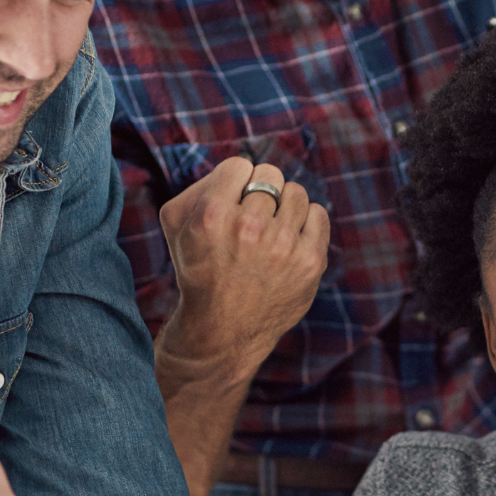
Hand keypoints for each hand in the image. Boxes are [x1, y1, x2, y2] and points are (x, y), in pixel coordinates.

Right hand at [156, 155, 328, 373]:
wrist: (223, 329)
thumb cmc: (198, 270)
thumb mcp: (177, 225)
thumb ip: (202, 185)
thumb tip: (240, 169)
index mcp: (212, 215)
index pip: (240, 166)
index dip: (236, 184)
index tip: (232, 206)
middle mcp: (249, 228)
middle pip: (270, 175)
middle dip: (261, 194)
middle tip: (251, 221)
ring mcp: (283, 246)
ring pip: (296, 192)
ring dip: (284, 208)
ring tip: (270, 233)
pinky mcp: (310, 261)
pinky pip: (319, 214)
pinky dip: (306, 223)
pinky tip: (289, 242)